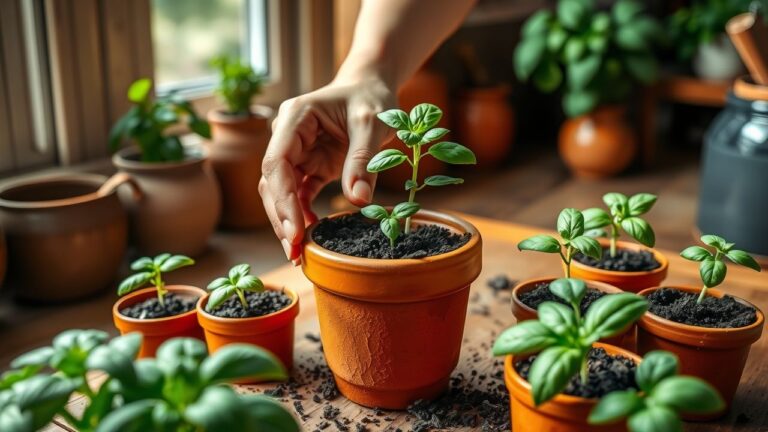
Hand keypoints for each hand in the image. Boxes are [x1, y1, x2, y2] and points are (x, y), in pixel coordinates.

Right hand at [259, 76, 395, 261]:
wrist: (372, 89)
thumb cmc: (371, 98)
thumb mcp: (372, 123)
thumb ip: (363, 160)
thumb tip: (359, 202)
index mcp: (294, 117)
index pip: (276, 162)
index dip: (282, 199)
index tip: (294, 231)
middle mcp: (287, 135)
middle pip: (273, 182)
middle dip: (281, 218)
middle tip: (294, 253)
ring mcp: (296, 152)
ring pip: (281, 193)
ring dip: (288, 222)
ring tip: (298, 253)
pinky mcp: (308, 166)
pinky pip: (298, 194)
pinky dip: (302, 216)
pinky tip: (311, 235)